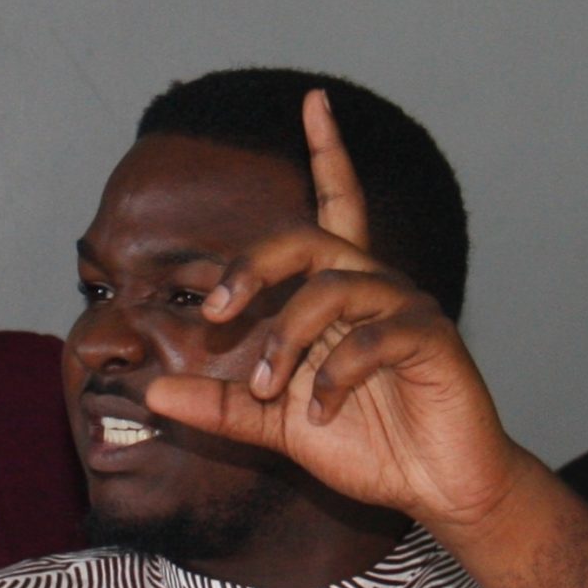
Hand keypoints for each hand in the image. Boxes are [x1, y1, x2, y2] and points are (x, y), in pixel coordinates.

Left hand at [142, 90, 536, 533]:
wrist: (433, 487)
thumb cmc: (364, 444)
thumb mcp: (273, 427)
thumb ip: (217, 407)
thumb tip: (152, 393)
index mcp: (339, 293)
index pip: (334, 208)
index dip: (328, 154)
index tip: (314, 100)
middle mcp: (374, 286)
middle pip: (310, 240)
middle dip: (254, 267)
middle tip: (218, 312)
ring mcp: (407, 308)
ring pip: (332, 289)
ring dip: (285, 340)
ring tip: (267, 388)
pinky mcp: (434, 340)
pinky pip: (374, 336)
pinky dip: (333, 374)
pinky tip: (320, 410)